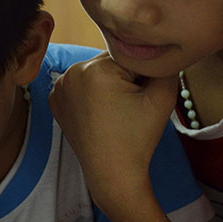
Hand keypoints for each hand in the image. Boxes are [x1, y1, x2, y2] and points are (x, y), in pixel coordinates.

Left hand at [49, 54, 177, 212]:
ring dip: (109, 83)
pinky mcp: (56, 99)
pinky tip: (101, 113)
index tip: (142, 99)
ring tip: (116, 111)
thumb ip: (166, 65)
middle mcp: (71, 72)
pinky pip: (82, 84)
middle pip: (112, 62)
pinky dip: (93, 93)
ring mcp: (59, 86)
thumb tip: (161, 47)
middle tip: (130, 108)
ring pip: (97, 71)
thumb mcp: (163, 97)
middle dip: (125, 77)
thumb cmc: (138, 139)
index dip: (144, 75)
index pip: (131, 55)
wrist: (113, 174)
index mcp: (95, 68)